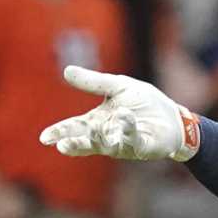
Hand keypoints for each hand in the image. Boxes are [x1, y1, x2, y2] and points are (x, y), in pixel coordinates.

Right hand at [39, 66, 198, 162]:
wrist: (172, 117)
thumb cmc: (144, 103)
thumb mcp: (117, 86)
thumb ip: (93, 81)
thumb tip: (66, 71)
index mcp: (98, 121)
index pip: (75, 127)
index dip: (60, 132)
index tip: (45, 138)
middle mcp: (107, 135)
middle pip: (86, 141)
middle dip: (74, 143)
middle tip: (61, 145)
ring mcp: (123, 143)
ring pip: (106, 145)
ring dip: (98, 139)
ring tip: (91, 130)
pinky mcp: (141, 146)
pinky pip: (131, 139)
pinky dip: (126, 128)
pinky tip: (123, 116)